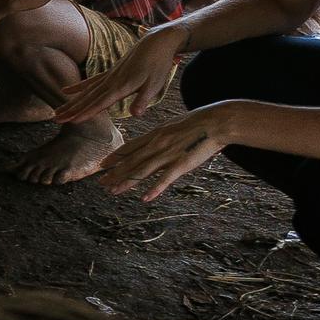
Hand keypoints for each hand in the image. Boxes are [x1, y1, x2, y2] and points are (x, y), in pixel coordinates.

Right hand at [54, 19, 181, 125]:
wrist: (156, 43)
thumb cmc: (157, 65)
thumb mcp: (154, 84)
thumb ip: (143, 100)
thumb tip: (135, 114)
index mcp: (120, 87)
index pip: (100, 103)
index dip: (86, 113)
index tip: (72, 121)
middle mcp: (110, 82)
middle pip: (87, 99)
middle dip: (72, 110)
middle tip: (56, 119)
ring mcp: (108, 76)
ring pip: (86, 92)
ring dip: (71, 102)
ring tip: (57, 112)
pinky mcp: (110, 73)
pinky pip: (90, 82)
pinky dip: (78, 87)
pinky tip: (66, 90)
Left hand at [94, 99, 236, 199]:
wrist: (218, 121)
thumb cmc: (200, 122)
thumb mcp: (174, 125)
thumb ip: (163, 136)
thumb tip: (155, 141)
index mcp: (156, 134)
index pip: (130, 147)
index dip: (115, 157)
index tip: (102, 164)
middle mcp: (157, 144)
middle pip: (131, 161)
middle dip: (114, 173)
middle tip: (100, 183)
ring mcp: (168, 154)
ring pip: (142, 170)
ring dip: (126, 182)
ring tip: (113, 192)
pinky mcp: (181, 164)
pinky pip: (165, 179)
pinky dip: (154, 189)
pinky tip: (144, 198)